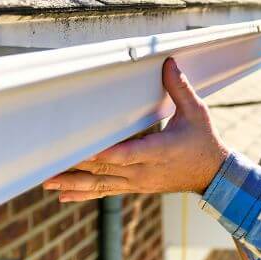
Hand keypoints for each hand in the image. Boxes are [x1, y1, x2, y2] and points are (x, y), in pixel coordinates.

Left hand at [42, 57, 229, 201]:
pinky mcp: (135, 187)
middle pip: (106, 169)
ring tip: (47, 182)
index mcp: (160, 151)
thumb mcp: (197, 112)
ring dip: (74, 183)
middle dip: (77, 167)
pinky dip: (85, 194)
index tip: (83, 151)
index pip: (127, 154)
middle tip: (49, 164)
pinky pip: (106, 192)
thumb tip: (168, 62)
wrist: (213, 175)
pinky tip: (64, 197)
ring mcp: (139, 182)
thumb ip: (179, 88)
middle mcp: (145, 171)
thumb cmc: (204, 140)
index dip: (104, 153)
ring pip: (102, 184)